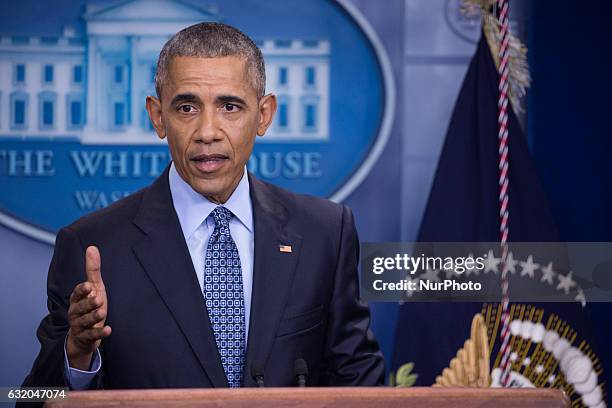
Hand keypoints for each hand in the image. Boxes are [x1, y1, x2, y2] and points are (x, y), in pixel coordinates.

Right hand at [66, 246, 111, 369]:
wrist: (84, 335)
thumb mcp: (94, 288)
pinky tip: (109, 330)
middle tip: (98, 300)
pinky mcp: (86, 337)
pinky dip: (100, 333)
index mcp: (76, 299)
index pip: (76, 293)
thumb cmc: (90, 306)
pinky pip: (92, 335)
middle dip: (88, 304)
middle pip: (80, 307)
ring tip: (102, 313)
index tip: (89, 286)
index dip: (82, 290)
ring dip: (94, 317)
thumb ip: (93, 270)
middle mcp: (75, 312)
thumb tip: (92, 247)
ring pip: (85, 321)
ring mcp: (79, 325)